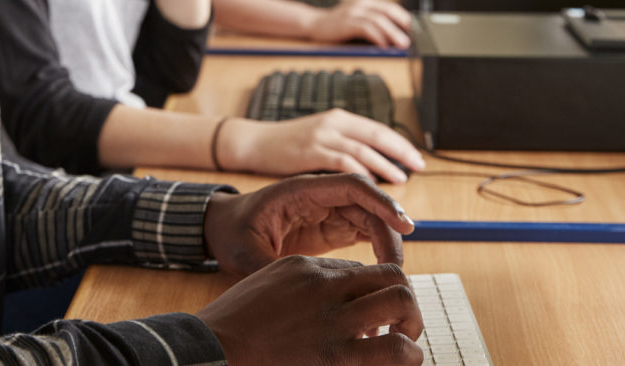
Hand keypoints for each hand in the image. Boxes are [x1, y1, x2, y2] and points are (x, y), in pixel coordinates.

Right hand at [197, 256, 422, 365]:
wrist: (213, 351)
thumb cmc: (234, 326)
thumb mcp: (267, 285)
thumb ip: (304, 285)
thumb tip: (340, 292)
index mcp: (306, 267)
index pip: (361, 270)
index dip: (371, 294)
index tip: (368, 318)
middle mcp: (326, 287)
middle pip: (392, 275)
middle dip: (404, 300)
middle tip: (399, 326)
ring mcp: (334, 321)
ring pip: (401, 301)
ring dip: (411, 323)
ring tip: (404, 343)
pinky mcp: (336, 357)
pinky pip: (393, 350)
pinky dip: (407, 355)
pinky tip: (398, 362)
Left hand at [202, 172, 415, 273]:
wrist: (223, 229)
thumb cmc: (232, 232)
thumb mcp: (245, 253)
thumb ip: (271, 269)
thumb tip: (297, 293)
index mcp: (301, 190)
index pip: (351, 185)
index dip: (381, 201)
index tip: (403, 224)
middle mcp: (320, 196)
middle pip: (367, 202)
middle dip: (389, 228)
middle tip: (397, 266)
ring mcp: (327, 211)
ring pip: (370, 217)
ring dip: (386, 240)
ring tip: (392, 273)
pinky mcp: (330, 227)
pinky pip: (363, 230)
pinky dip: (378, 246)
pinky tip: (383, 270)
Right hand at [219, 110, 425, 183]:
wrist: (254, 143)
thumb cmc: (287, 146)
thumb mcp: (319, 141)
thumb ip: (343, 152)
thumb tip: (372, 176)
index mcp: (339, 119)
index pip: (378, 129)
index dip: (400, 144)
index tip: (417, 158)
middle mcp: (334, 123)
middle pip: (376, 136)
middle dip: (401, 152)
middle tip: (419, 167)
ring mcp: (322, 136)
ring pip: (363, 150)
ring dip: (385, 166)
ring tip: (401, 179)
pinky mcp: (311, 151)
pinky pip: (343, 162)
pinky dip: (360, 174)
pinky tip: (371, 187)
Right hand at [308, 0, 411, 48]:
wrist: (314, 24)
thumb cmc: (339, 25)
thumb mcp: (359, 20)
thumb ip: (374, 24)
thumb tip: (397, 37)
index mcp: (368, 3)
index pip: (392, 8)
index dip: (405, 19)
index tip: (416, 32)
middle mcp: (362, 4)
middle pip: (388, 12)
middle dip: (402, 26)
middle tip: (412, 39)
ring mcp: (353, 12)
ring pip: (378, 20)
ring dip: (392, 33)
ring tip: (402, 45)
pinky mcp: (346, 22)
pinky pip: (365, 28)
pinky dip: (377, 36)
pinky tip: (383, 45)